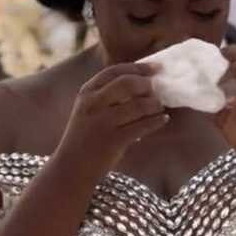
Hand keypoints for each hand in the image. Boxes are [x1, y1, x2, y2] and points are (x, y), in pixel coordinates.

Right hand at [55, 62, 166, 177]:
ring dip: (155, 105)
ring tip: (160, 107)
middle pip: (128, 83)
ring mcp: (102, 122)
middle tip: (158, 91)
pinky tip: (163, 119)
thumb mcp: (90, 110)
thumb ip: (109, 95)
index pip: (114, 71)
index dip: (139, 68)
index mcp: (86, 92)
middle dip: (147, 85)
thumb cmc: (86, 136)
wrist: (72, 167)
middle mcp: (92, 104)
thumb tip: (145, 83)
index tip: (157, 68)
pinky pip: (142, 126)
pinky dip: (156, 121)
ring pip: (138, 105)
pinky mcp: (113, 140)